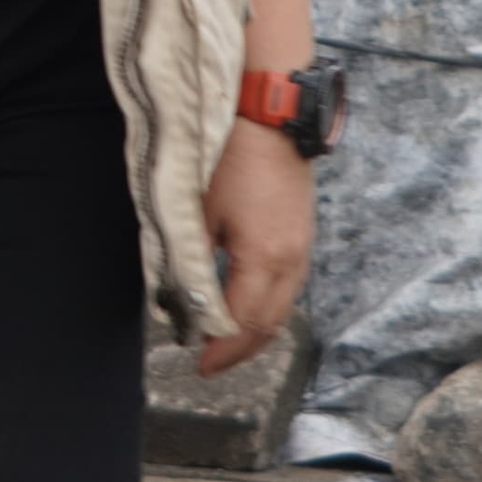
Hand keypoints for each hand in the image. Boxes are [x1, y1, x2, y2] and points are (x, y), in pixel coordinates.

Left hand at [199, 115, 317, 374]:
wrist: (270, 116)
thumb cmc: (229, 157)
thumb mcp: (199, 210)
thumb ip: (190, 260)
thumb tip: (179, 299)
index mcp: (264, 260)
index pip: (243, 323)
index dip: (222, 349)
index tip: (200, 365)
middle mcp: (292, 262)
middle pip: (269, 325)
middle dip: (240, 350)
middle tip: (210, 363)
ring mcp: (302, 249)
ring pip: (282, 308)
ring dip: (256, 331)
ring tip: (226, 342)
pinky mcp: (302, 235)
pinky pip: (288, 287)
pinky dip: (268, 307)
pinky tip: (247, 305)